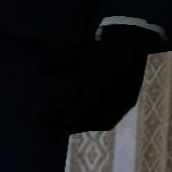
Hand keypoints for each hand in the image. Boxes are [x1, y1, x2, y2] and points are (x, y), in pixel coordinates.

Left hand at [38, 25, 158, 132]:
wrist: (130, 45)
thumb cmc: (102, 51)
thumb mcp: (76, 55)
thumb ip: (56, 63)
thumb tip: (40, 69)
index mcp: (93, 98)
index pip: (70, 119)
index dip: (53, 121)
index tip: (42, 114)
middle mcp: (107, 107)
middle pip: (83, 125)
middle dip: (65, 124)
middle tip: (52, 118)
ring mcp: (120, 106)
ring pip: (98, 125)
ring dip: (83, 125)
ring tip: (70, 118)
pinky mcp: (128, 103)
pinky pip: (111, 120)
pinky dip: (98, 122)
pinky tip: (91, 115)